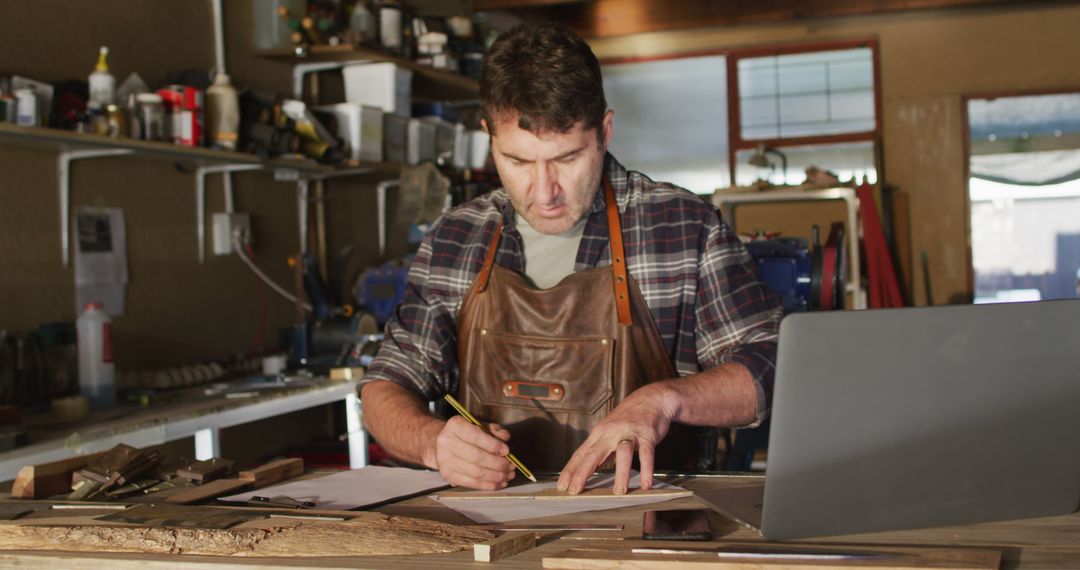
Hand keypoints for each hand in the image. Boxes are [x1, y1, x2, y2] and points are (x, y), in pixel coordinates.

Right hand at [429, 416, 515, 489]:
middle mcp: (447, 442)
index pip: (475, 436)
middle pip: (476, 457)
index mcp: (455, 425)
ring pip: (475, 472)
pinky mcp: (447, 475)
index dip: (493, 445)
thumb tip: (505, 438)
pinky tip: (499, 483)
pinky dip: (488, 485)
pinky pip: (471, 483)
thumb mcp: (480, 425)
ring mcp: (445, 460)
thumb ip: (494, 429)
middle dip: (498, 464)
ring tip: (508, 475)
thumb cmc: (466, 433)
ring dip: (496, 476)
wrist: (443, 443)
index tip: (506, 451)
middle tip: (511, 466)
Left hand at [557, 383, 676, 494]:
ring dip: (621, 473)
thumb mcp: (609, 431)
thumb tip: (587, 470)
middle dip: (582, 472)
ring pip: (623, 453)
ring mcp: (630, 433)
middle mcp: (612, 432)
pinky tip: (646, 484)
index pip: (581, 454)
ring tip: (619, 492)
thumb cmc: (629, 418)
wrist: (652, 398)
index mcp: (600, 433)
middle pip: (594, 454)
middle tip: (575, 490)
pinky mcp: (647, 435)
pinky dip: (646, 469)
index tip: (561, 485)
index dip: (570, 470)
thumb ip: (600, 450)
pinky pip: (646, 453)